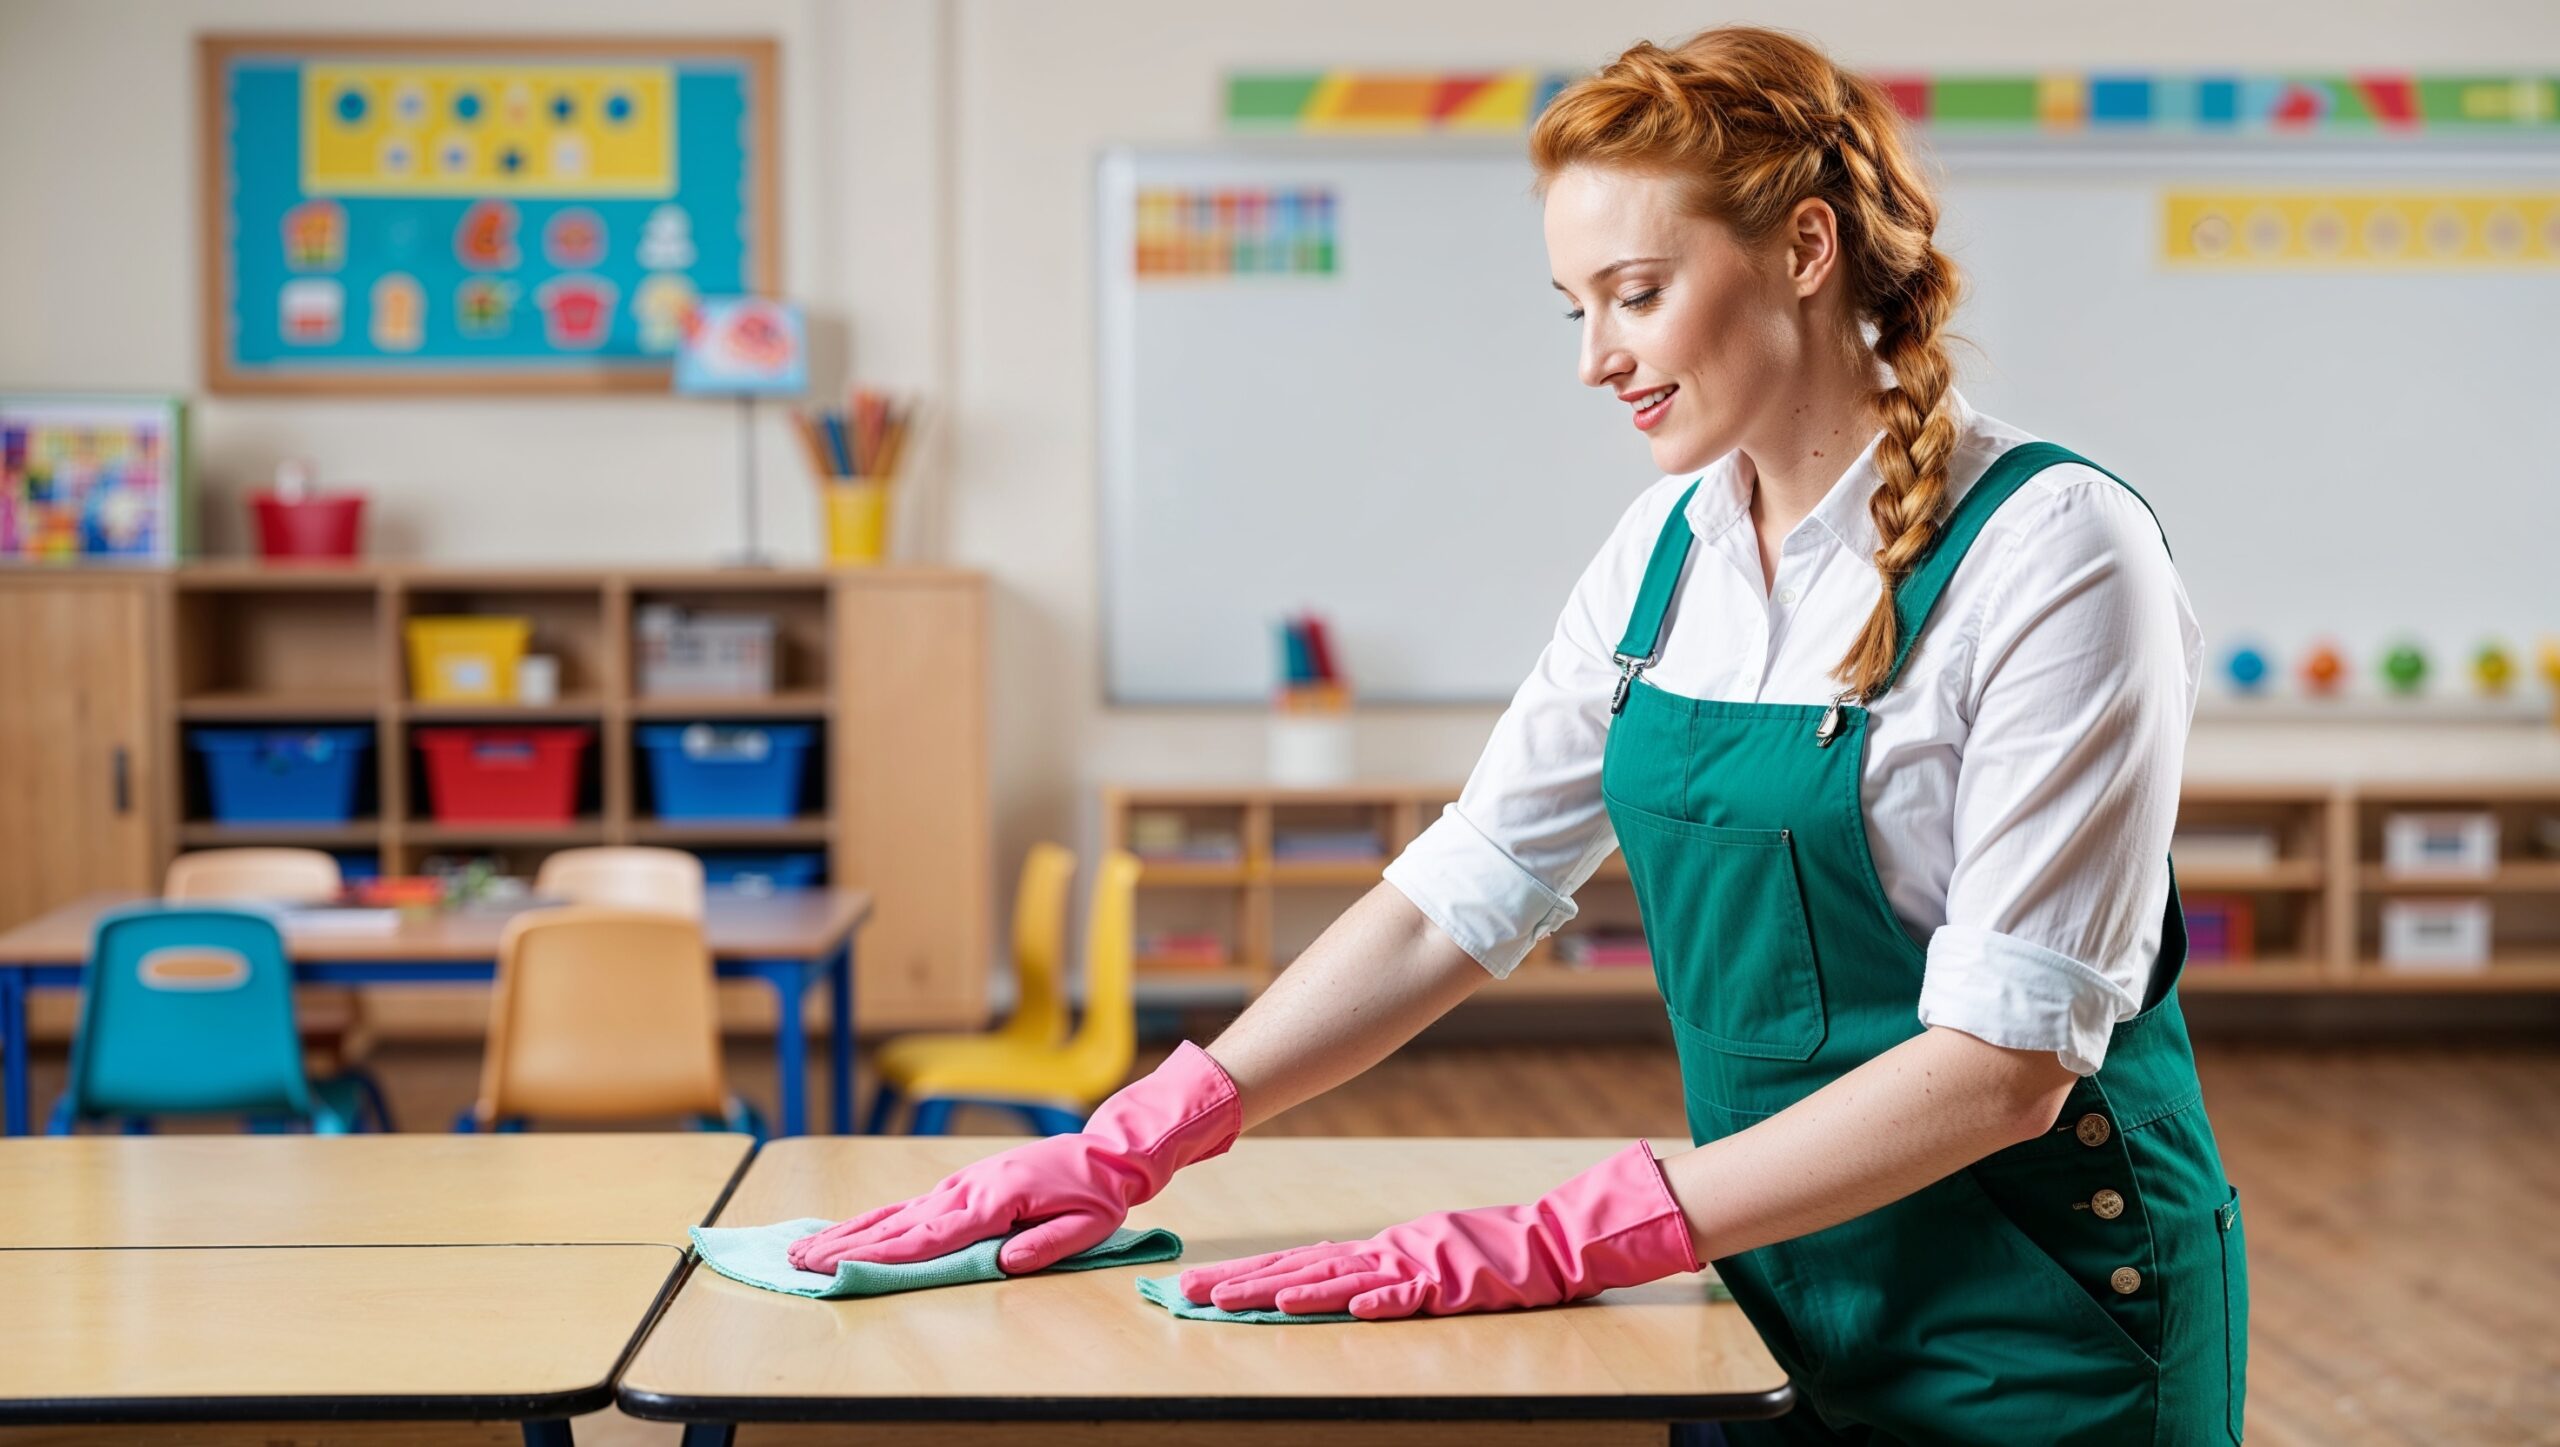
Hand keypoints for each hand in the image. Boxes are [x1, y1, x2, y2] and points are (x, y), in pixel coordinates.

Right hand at [787, 1041, 1240, 1275]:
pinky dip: (875, 1219)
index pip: (933, 1237)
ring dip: (849, 1232)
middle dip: (847, 1246)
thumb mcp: (1088, 1226)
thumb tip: (1003, 1265)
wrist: (1106, 1152)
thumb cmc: (1098, 1194)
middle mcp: (968, 1190)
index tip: (845, 1268)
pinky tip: (849, 1231)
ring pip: (896, 1213)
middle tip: (801, 1262)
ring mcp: (960, 1185)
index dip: (887, 1256)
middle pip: (899, 1225)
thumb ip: (1045, 1246)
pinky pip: (910, 1205)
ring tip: (806, 1248)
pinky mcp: (961, 1186)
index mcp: (996, 1201)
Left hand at [1176, 1141, 1698, 1319]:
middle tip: (1190, 1293)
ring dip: (1291, 1292)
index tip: (1198, 1287)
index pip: (1298, 1263)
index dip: (1246, 1274)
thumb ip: (1372, 1272)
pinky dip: (1379, 1302)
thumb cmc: (1477, 1254)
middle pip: (1302, 1269)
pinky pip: (1409, 1295)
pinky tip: (1347, 1308)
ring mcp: (1414, 1267)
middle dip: (1243, 1282)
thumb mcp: (1414, 1261)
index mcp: (1372, 1253)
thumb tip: (1319, 1281)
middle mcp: (1382, 1255)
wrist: (1542, 1241)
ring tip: (1243, 1301)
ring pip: (1341, 1282)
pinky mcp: (1449, 1284)